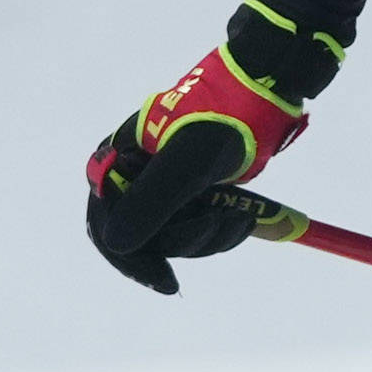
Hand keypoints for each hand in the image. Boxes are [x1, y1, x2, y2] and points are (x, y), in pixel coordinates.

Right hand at [84, 0, 345, 294]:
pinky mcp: (193, 190)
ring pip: (176, 239)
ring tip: (243, 214)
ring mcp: (164, 183)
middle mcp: (133, 176)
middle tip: (226, 222)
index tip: (167, 282)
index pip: (106, 227)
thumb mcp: (189, 161)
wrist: (265, 89)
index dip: (132, 260)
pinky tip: (245, 216)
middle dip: (189, 241)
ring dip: (212, 236)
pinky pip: (199, 229)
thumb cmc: (225, 116)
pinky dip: (222, 231)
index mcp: (116, 162)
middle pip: (145, 239)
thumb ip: (153, 201)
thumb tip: (118, 243)